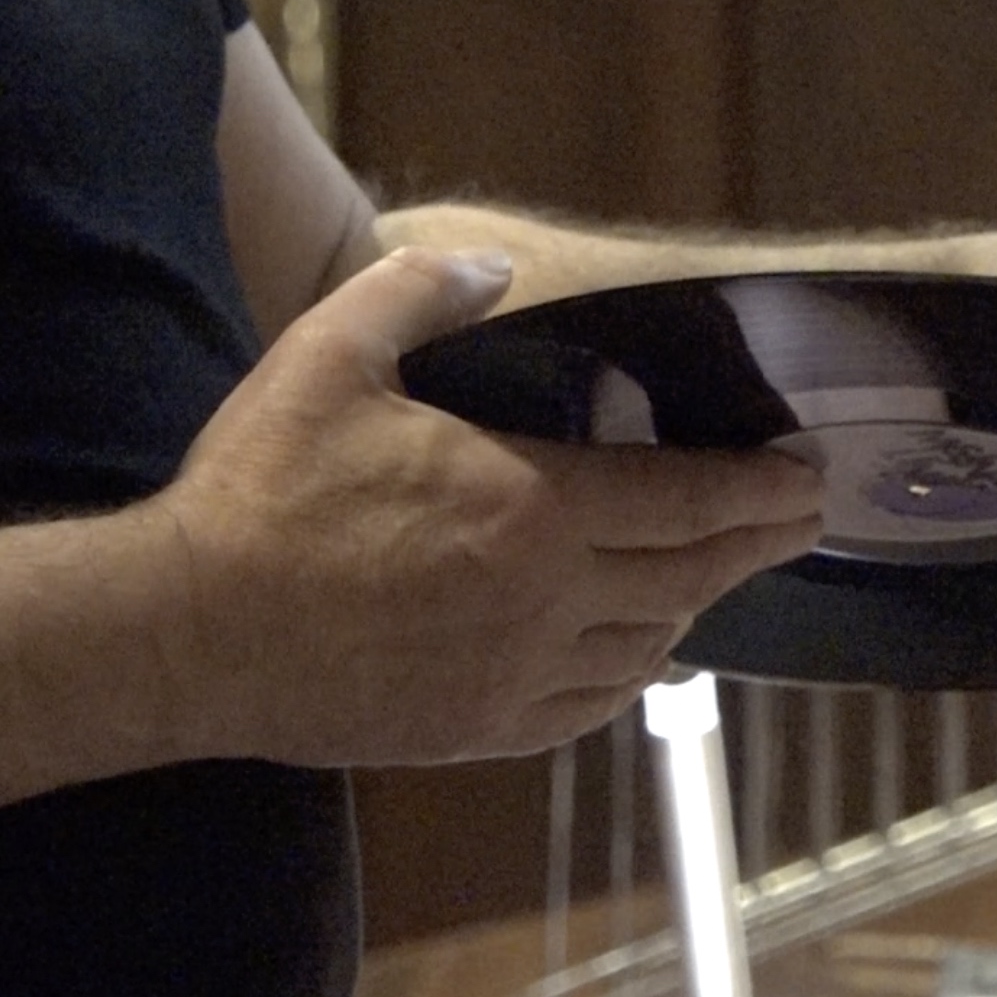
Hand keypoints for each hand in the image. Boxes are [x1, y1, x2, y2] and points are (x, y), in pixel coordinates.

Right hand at [150, 247, 824, 764]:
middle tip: (795, 521)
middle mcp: (547, 602)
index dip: (757, 490)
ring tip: (708, 574)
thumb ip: (421, 293)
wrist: (191, 634)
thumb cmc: (261, 494)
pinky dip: (630, 674)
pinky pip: (588, 707)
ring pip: (647, 647)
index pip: (686, 499)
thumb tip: (491, 268)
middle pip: (688, 576)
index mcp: (533, 508)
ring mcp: (516, 675)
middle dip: (753, 543)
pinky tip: (632, 655)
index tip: (805, 478)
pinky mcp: (476, 728)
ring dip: (691, 606)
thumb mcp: (332, 355)